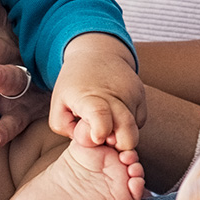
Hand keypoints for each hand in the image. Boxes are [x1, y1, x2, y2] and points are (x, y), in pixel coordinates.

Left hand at [52, 33, 145, 150]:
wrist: (97, 52)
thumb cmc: (74, 82)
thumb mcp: (58, 102)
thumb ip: (64, 127)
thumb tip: (88, 141)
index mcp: (89, 96)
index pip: (100, 115)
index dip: (100, 130)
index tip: (98, 138)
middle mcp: (114, 95)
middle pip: (127, 132)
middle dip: (120, 147)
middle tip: (105, 141)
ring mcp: (131, 94)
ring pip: (135, 129)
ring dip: (123, 135)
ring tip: (108, 126)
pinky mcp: (141, 94)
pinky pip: (140, 121)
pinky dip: (130, 125)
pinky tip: (116, 116)